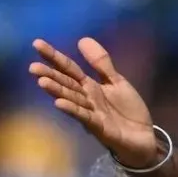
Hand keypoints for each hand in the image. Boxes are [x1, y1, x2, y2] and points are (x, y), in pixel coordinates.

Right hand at [29, 38, 159, 167]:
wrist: (144, 137)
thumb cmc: (128, 110)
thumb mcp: (117, 82)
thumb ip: (101, 64)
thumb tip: (82, 39)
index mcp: (90, 86)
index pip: (69, 68)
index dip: (54, 56)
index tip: (37, 43)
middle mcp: (86, 98)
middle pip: (66, 84)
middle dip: (50, 75)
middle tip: (32, 67)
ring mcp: (91, 113)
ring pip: (72, 99)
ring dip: (57, 91)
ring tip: (42, 82)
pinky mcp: (99, 127)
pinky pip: (84, 117)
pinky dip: (72, 110)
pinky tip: (59, 103)